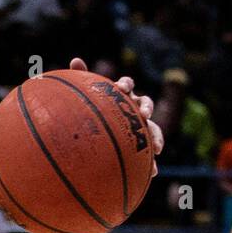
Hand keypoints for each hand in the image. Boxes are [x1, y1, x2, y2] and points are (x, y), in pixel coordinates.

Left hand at [68, 58, 163, 174]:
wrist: (96, 138)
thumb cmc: (92, 113)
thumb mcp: (87, 98)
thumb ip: (81, 77)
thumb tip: (75, 59)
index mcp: (119, 97)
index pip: (126, 86)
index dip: (126, 85)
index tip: (120, 88)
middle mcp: (133, 110)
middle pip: (144, 104)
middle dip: (146, 107)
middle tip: (143, 113)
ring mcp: (139, 128)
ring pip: (152, 130)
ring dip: (156, 136)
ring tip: (156, 148)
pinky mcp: (142, 146)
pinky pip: (148, 154)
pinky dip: (152, 164)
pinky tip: (154, 173)